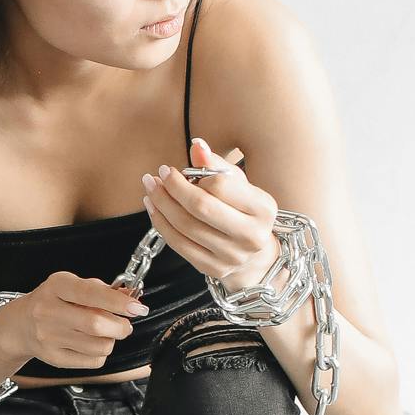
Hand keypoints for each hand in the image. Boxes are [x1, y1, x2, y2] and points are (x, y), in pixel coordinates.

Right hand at [0, 271, 148, 379]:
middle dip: (120, 326)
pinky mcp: (54, 358)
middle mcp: (48, 311)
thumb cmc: (53, 301)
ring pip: (99, 346)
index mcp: (56, 286)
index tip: (137, 308)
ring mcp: (49, 337)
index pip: (90, 293)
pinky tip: (91, 344)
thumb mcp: (72, 286)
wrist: (21, 325)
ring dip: (111, 340)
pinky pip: (93, 361)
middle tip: (124, 325)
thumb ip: (101, 290)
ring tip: (104, 333)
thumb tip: (131, 299)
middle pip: (96, 325)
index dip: (117, 302)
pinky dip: (100, 353)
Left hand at [139, 135, 280, 295]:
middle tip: (157, 176)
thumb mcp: (238, 185)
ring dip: (161, 204)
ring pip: (185, 226)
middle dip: (173, 188)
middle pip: (201, 207)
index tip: (173, 169)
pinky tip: (153, 208)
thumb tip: (197, 145)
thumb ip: (217, 165)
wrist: (253, 255)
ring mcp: (232, 256)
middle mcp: (251, 235)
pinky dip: (161, 223)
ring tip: (151, 188)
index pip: (221, 186)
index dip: (194, 175)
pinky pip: (178, 244)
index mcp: (263, 209)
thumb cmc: (243, 211)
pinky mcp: (213, 269)